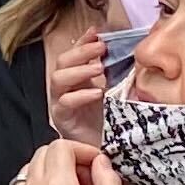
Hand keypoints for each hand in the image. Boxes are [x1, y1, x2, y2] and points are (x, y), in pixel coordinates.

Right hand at [42, 27, 108, 145]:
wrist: (107, 152)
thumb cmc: (112, 124)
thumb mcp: (116, 94)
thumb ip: (116, 76)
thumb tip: (126, 54)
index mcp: (78, 80)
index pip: (74, 54)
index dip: (83, 41)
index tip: (96, 32)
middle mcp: (66, 88)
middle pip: (63, 62)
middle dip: (81, 52)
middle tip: (100, 48)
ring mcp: (61, 103)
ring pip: (58, 78)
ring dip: (79, 70)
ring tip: (99, 69)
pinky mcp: (62, 119)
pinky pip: (64, 102)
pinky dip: (80, 95)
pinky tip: (97, 93)